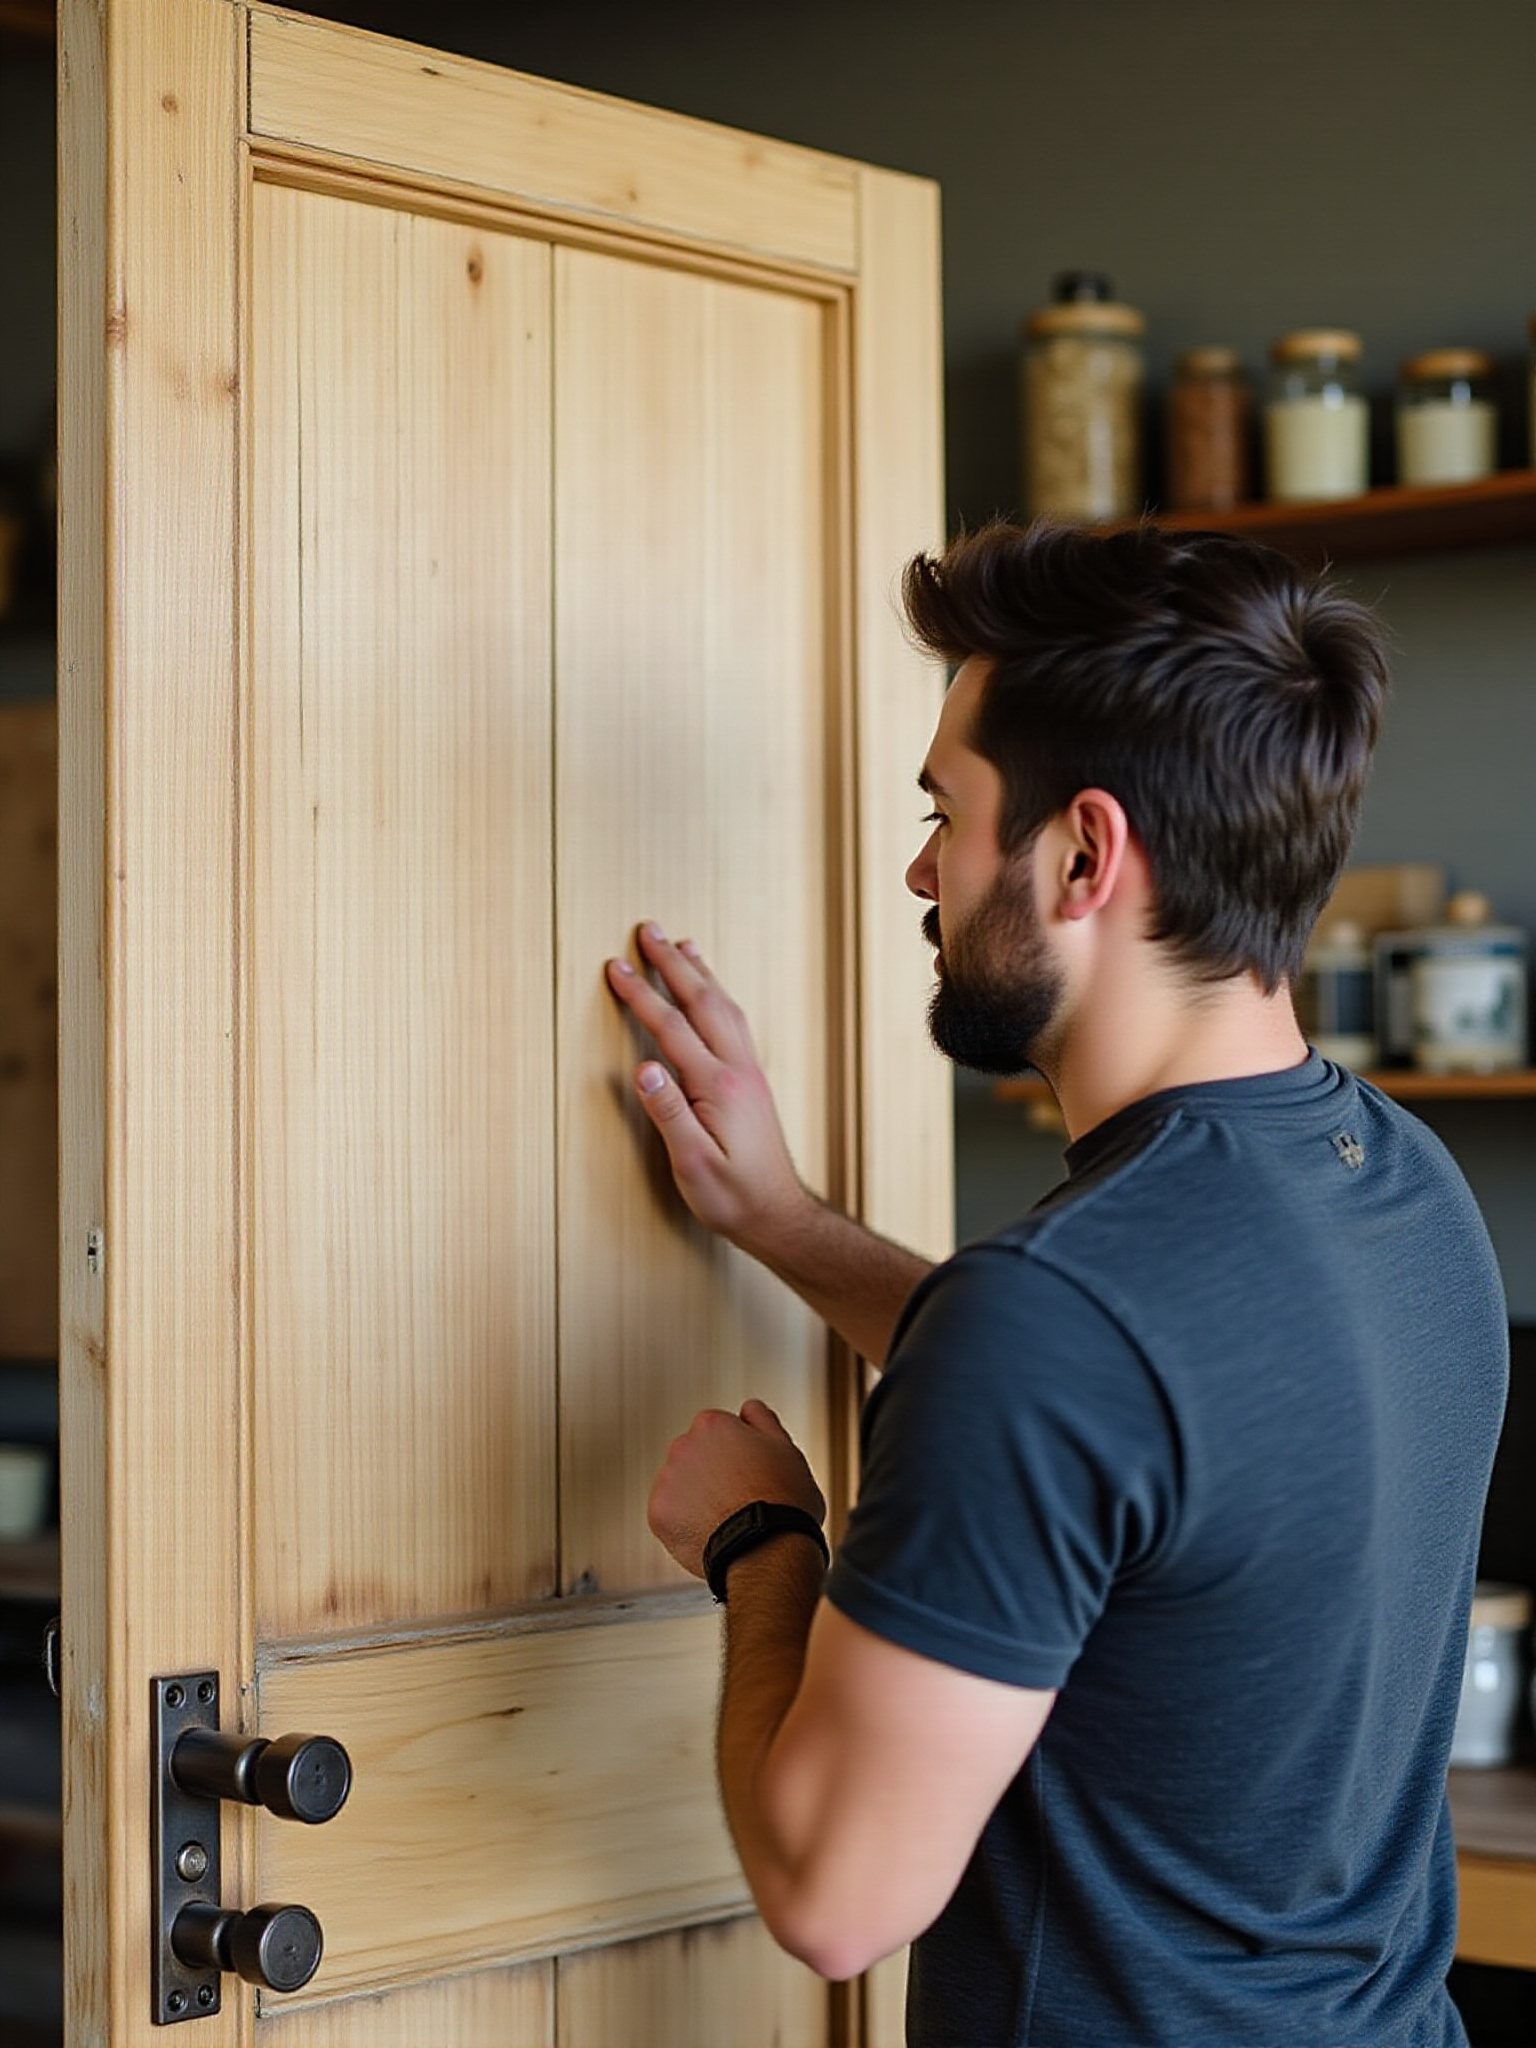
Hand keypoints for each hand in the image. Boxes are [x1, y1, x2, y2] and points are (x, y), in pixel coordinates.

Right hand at [605, 924, 810, 1255]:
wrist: (778, 1213)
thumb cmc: (732, 1196)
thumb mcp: (692, 1164)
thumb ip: (669, 1114)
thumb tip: (643, 1069)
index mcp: (717, 1086)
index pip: (671, 1028)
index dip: (642, 995)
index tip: (616, 966)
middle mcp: (737, 1070)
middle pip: (702, 1002)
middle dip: (672, 963)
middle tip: (649, 929)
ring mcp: (749, 1072)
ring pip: (723, 1007)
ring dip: (699, 973)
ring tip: (682, 945)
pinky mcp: (752, 1082)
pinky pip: (734, 1022)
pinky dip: (718, 996)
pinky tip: (711, 993)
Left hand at [648, 1398, 825, 1580]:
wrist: (767, 1550)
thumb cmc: (782, 1502)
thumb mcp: (786, 1448)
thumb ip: (762, 1420)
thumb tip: (748, 1408)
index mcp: (713, 1424)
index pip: (717, 1431)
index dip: (737, 1452)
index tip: (749, 1471)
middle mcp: (683, 1446)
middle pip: (695, 1456)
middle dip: (712, 1473)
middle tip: (740, 1497)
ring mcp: (667, 1480)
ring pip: (681, 1486)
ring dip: (697, 1497)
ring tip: (727, 1519)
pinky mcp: (658, 1514)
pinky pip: (670, 1515)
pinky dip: (685, 1524)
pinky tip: (711, 1531)